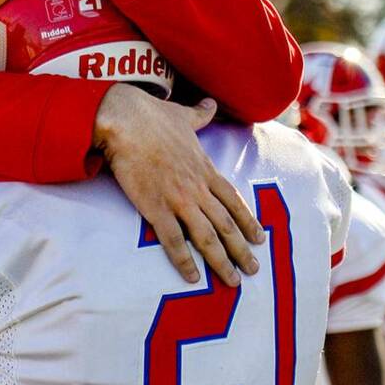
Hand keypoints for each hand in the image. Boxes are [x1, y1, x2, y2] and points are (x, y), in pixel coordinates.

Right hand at [95, 84, 264, 285]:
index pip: (234, 201)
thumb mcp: (182, 114)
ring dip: (222, 261)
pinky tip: (193, 277)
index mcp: (205, 168)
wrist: (125, 120)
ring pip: (207, 237)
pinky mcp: (155, 207)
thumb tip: (210, 103)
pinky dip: (184, 261)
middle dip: (242, 250)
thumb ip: (200, 114)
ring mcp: (178, 199)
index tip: (260, 239)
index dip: (249, 221)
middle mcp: (197, 188)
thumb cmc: (152, 116)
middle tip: (253, 270)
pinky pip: (173, 241)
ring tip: (232, 281)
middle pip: (226, 225)